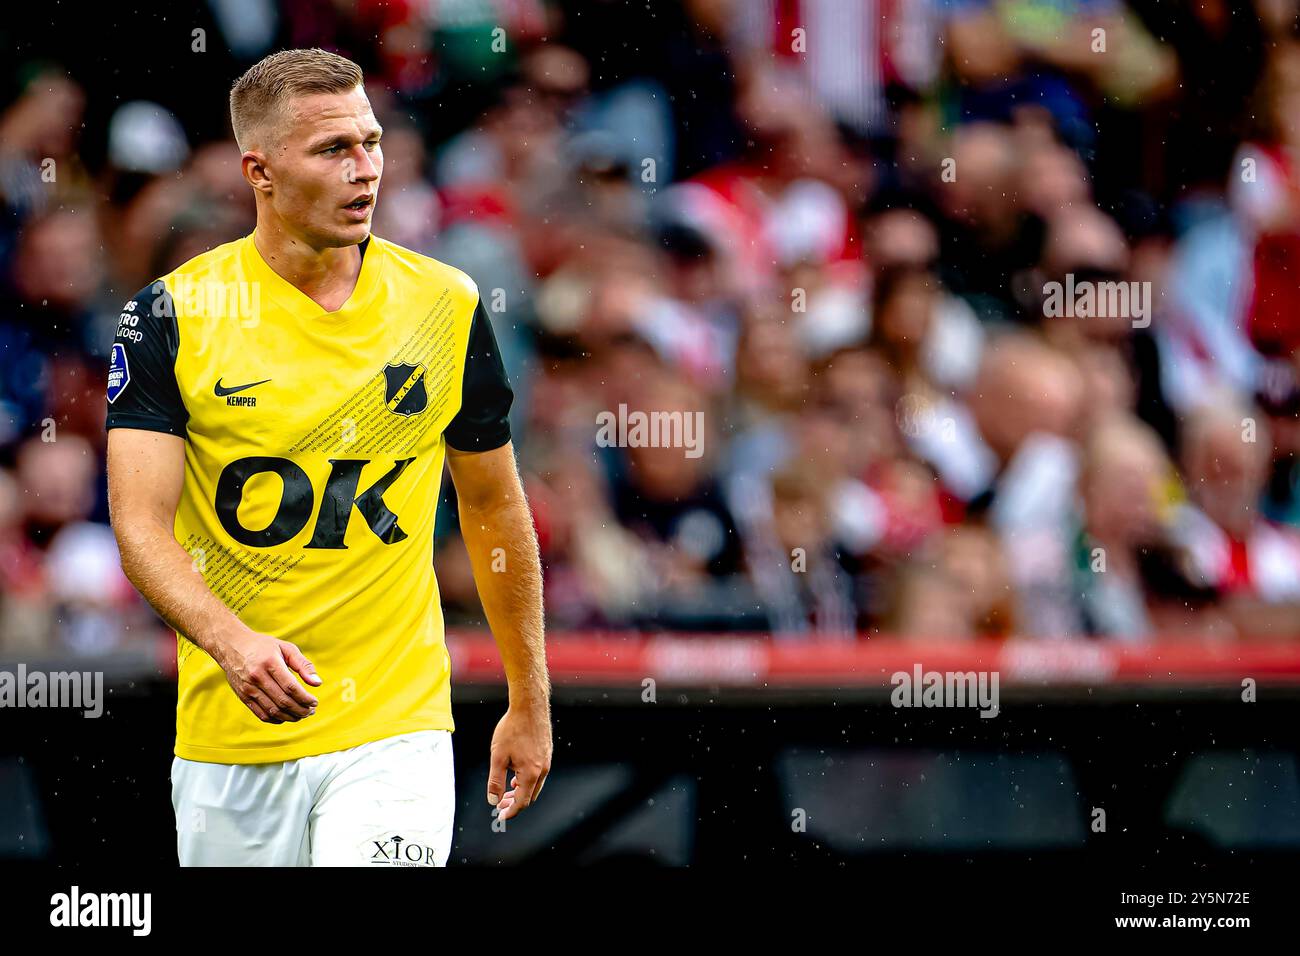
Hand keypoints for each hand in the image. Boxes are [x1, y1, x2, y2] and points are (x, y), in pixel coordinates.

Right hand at [213, 627, 321, 723]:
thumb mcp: (286, 648)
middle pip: (283, 701)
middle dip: (301, 710)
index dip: (305, 698)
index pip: (291, 687)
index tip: (315, 702)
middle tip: (311, 711)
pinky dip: (276, 719)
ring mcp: (248, 688)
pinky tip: (287, 716)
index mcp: (270, 663)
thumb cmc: (264, 646)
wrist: (232, 646)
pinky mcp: (243, 696)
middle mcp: (257, 677)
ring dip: (290, 716)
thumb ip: (303, 665)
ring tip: (302, 715)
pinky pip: (261, 714)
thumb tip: (318, 683)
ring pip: (273, 710)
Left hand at [486, 701, 551, 820]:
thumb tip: (493, 800)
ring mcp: (547, 761)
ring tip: (508, 789)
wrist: (529, 706)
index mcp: (530, 774)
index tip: (500, 816)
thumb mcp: (498, 756)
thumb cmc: (512, 729)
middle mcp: (542, 770)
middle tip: (501, 804)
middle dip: (515, 802)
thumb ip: (495, 781)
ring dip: (521, 790)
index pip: (522, 802)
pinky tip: (516, 772)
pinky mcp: (547, 752)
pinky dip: (527, 779)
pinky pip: (539, 773)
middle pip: (530, 796)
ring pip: (535, 785)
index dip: (510, 812)